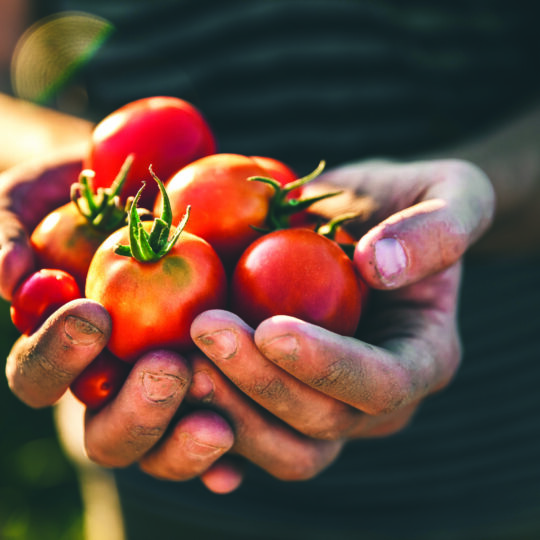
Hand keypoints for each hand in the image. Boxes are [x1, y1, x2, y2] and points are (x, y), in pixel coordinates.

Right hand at [0, 157, 241, 493]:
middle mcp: (113, 380)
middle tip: (167, 370)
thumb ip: (10, 228)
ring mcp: (166, 388)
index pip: (40, 375)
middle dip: (134, 412)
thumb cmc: (90, 194)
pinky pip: (223, 431)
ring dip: (182, 441)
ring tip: (217, 421)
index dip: (58, 357)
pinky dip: (227, 451)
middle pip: (106, 433)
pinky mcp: (218, 384)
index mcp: (62, 348)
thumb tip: (10, 279)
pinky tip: (240, 457)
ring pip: (162, 446)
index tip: (95, 314)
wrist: (162, 180)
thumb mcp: (37, 195)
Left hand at [188, 159, 494, 479]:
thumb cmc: (404, 203)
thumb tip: (381, 266)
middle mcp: (377, 400)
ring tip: (179, 356)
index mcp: (423, 358)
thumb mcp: (450, 190)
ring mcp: (329, 408)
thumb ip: (439, 225)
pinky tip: (173, 401)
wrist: (360, 221)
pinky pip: (248, 438)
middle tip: (203, 330)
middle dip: (261, 385)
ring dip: (227, 410)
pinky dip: (208, 428)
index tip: (271, 327)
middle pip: (323, 424)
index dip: (328, 367)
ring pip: (282, 446)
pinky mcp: (286, 403)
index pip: (382, 385)